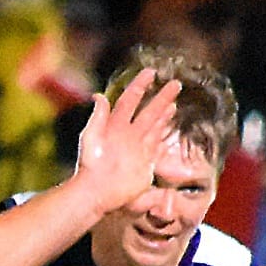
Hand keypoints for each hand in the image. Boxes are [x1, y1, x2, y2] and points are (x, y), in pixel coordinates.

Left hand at [70, 67, 181, 215]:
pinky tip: (169, 125)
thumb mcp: (90, 139)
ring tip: (173, 102)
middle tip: (175, 84)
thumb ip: (97, 118)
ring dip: (164, 114)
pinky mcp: (144, 164)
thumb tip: (99, 96)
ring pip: (154, 127)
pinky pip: (156, 145)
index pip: (130, 100)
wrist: (96, 191)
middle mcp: (128, 134)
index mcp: (115, 125)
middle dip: (162, 98)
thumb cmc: (89, 166)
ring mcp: (137, 148)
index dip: (140, 86)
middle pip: (148, 112)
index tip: (151, 73)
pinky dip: (163, 134)